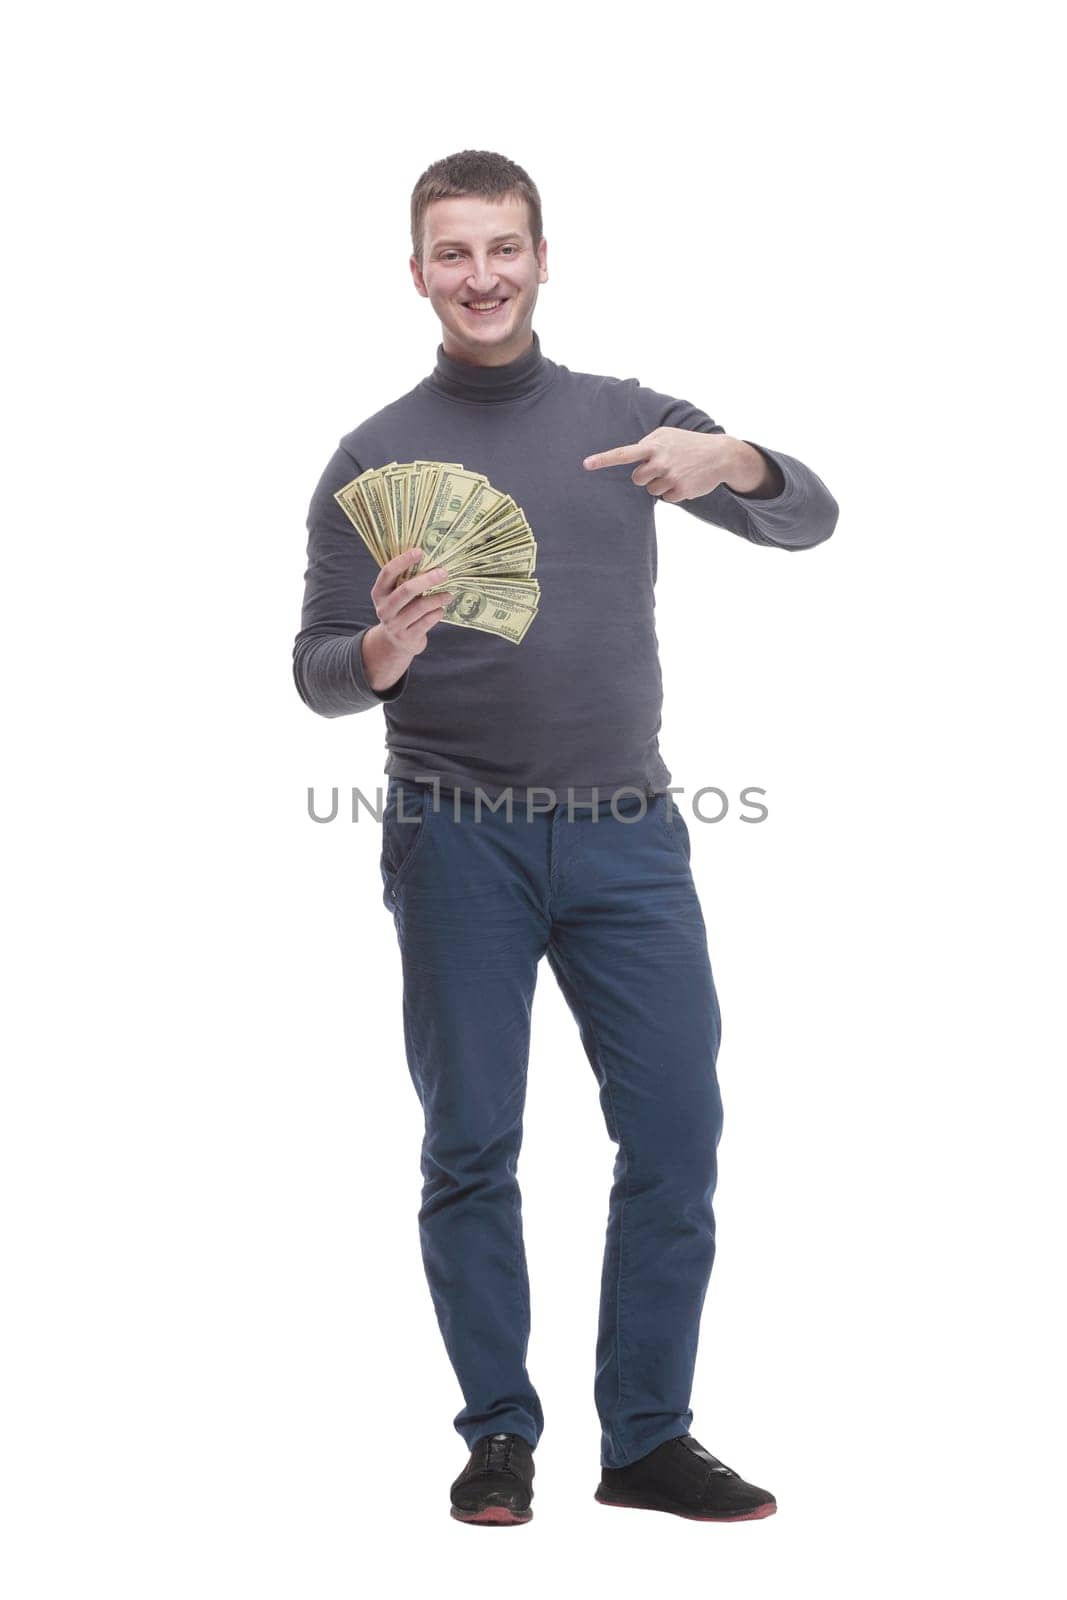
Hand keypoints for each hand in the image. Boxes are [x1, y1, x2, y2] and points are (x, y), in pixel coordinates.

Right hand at [363, 548, 452, 690]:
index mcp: (379, 593)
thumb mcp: (395, 595)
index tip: (420, 552)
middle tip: (443, 573)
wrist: (394, 643)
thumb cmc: (400, 610)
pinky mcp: (407, 637)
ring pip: (420, 607)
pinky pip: (427, 622)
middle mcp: (384, 608)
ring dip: (437, 598)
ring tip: (449, 595)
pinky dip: (437, 613)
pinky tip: (441, 609)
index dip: (403, 561)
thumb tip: (430, 559)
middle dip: (426, 580)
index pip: (388, 573)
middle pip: (406, 590)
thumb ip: (405, 580)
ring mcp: (395, 625)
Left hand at [582, 427, 739, 503]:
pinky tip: (686, 480)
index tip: (586, 464)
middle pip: (637, 479)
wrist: (720, 454)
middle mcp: (659, 461)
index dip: (603, 459)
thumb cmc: (688, 444)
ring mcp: (670, 477)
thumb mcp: (667, 435)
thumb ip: (647, 445)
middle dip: (646, 476)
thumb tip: (631, 460)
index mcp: (653, 445)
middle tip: (663, 468)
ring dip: (661, 484)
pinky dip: (674, 491)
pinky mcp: (680, 491)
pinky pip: (666, 498)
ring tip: (678, 472)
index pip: (623, 453)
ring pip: (651, 490)